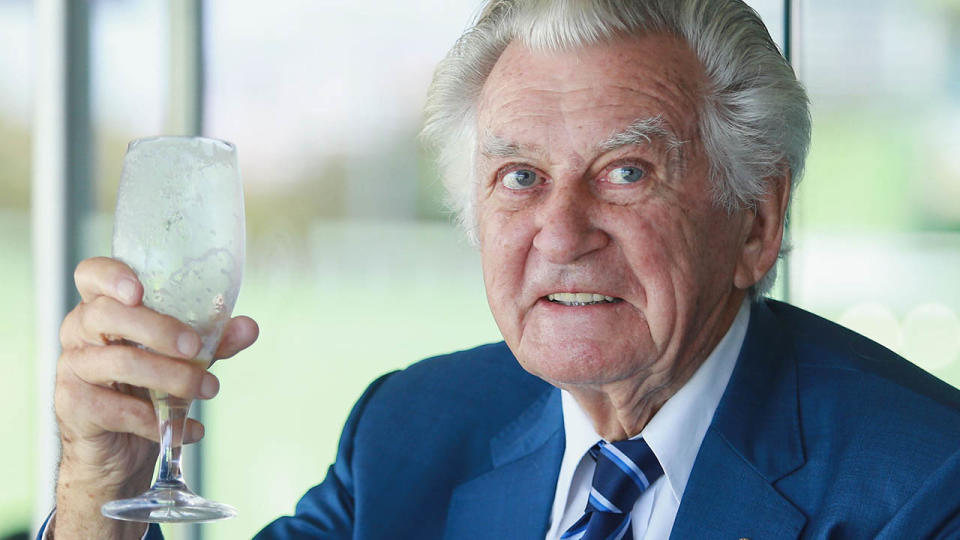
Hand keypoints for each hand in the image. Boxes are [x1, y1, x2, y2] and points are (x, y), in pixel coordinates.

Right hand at [52, 257, 257, 538]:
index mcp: (103, 308)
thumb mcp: (183, 358)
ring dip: (173, 377)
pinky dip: (161, 420)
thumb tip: (250, 327)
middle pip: (108, 315)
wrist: (119, 450)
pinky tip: (190, 429)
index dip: (111, 276)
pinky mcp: (75, 407)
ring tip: (209, 389)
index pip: (91, 276)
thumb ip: (212, 339)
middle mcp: (80, 332)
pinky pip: (120, 410)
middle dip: (159, 329)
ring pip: (120, 363)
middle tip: (195, 348)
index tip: (139, 290)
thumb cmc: (146, 389)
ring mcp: (72, 369)